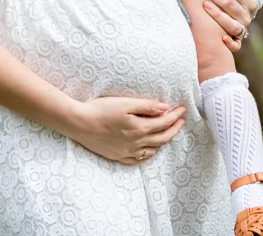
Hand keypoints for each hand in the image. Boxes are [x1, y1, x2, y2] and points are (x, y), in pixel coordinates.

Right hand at [65, 96, 186, 164]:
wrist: (79, 123)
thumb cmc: (101, 109)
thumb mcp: (125, 103)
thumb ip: (146, 106)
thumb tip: (165, 108)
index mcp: (139, 128)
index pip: (164, 122)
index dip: (175, 115)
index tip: (182, 108)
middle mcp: (136, 143)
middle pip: (162, 138)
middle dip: (174, 128)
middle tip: (181, 120)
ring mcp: (128, 152)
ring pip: (153, 150)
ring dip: (164, 141)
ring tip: (168, 132)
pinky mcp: (119, 156)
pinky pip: (140, 159)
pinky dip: (149, 153)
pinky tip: (150, 148)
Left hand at [194, 0, 256, 51]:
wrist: (229, 28)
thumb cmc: (225, 5)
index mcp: (248, 2)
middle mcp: (246, 16)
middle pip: (229, 4)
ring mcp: (242, 29)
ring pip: (232, 24)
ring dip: (218, 15)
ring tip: (205, 5)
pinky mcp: (237, 43)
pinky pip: (235, 45)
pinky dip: (230, 42)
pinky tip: (223, 38)